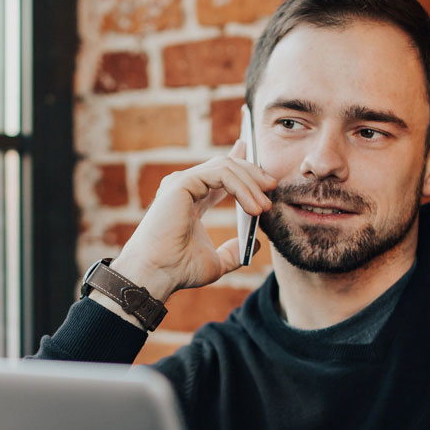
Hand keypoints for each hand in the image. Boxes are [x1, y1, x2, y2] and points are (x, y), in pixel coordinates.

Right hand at [109, 139, 276, 303]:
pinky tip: (253, 207)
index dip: (238, 163)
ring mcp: (182, 182)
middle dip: (252, 173)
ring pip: (226, 168)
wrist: (157, 275)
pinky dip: (241, 187)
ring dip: (251, 184)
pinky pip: (221, 174)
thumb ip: (234, 251)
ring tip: (264, 207)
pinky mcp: (182, 182)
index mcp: (190, 200)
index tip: (254, 154)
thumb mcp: (216, 262)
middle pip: (225, 166)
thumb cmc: (177, 270)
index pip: (218, 175)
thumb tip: (257, 243)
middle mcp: (184, 187)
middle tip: (273, 187)